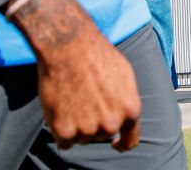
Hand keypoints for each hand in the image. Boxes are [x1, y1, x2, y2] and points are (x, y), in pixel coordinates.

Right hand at [8, 0, 141, 151]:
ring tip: (71, 97)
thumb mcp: (125, 74)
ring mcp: (88, 129)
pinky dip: (60, 130)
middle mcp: (112, 123)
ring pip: (82, 138)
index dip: (122, 144)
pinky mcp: (65, 130)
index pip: (130, 140)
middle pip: (101, 135)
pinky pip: (64, 142)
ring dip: (76, 125)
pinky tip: (60, 109)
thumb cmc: (95, 53)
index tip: (115, 145)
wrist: (68, 45)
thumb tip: (124, 114)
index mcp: (130, 109)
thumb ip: (126, 100)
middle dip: (94, 122)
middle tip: (83, 98)